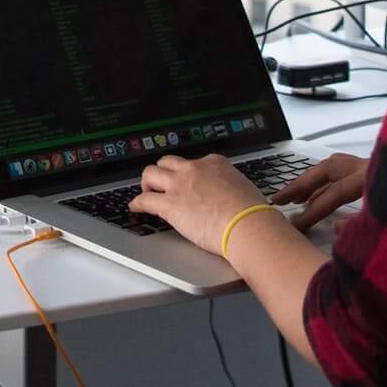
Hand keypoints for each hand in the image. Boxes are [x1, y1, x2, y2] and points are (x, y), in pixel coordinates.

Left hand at [129, 155, 267, 255]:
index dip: (188, 173)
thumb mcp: (243, 189)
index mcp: (214, 163)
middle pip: (168, 162)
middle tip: (161, 182)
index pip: (194, 162)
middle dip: (163, 171)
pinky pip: (145, 199)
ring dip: (146, 182)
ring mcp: (180, 185)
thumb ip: (230, 189)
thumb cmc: (251, 213)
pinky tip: (135, 207)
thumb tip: (230, 198)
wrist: (247, 224)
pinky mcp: (170, 204)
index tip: (187, 180)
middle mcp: (194, 169)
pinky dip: (137, 203)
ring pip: (151, 173)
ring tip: (146, 191)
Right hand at [273, 153, 366, 230]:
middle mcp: (369, 167)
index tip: (297, 224)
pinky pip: (345, 169)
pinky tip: (322, 189)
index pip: (333, 193)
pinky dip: (329, 178)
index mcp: (370, 177)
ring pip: (334, 166)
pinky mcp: (379, 169)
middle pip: (325, 170)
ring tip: (297, 198)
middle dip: (300, 185)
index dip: (313, 210)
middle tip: (280, 199)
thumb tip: (336, 228)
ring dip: (312, 181)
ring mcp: (374, 166)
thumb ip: (358, 228)